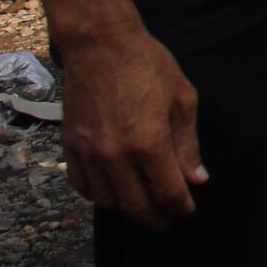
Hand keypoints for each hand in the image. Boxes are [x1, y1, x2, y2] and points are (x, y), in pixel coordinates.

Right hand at [56, 22, 205, 229]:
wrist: (100, 45)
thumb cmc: (146, 65)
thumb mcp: (182, 99)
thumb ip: (187, 144)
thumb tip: (196, 178)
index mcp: (147, 142)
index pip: (167, 192)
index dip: (179, 207)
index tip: (186, 211)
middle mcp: (115, 154)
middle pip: (136, 205)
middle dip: (155, 218)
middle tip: (166, 221)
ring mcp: (89, 152)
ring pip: (107, 200)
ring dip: (126, 209)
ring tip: (142, 207)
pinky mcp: (71, 146)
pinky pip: (82, 185)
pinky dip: (97, 195)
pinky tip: (111, 192)